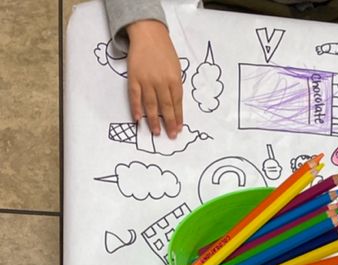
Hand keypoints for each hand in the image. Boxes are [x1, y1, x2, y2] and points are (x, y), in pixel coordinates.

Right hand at [126, 20, 182, 137]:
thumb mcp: (176, 67)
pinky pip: (135, 96)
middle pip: (166, 107)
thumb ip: (175, 85)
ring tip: (157, 132)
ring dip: (154, 120)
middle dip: (169, 123)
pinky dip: (136, 108)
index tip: (179, 128)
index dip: (178, 117)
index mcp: (174, 79)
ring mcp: (146, 80)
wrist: (148, 32)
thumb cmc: (164, 50)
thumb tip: (174, 105)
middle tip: (171, 136)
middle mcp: (161, 81)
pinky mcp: (134, 77)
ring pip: (151, 105)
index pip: (177, 103)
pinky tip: (138, 119)